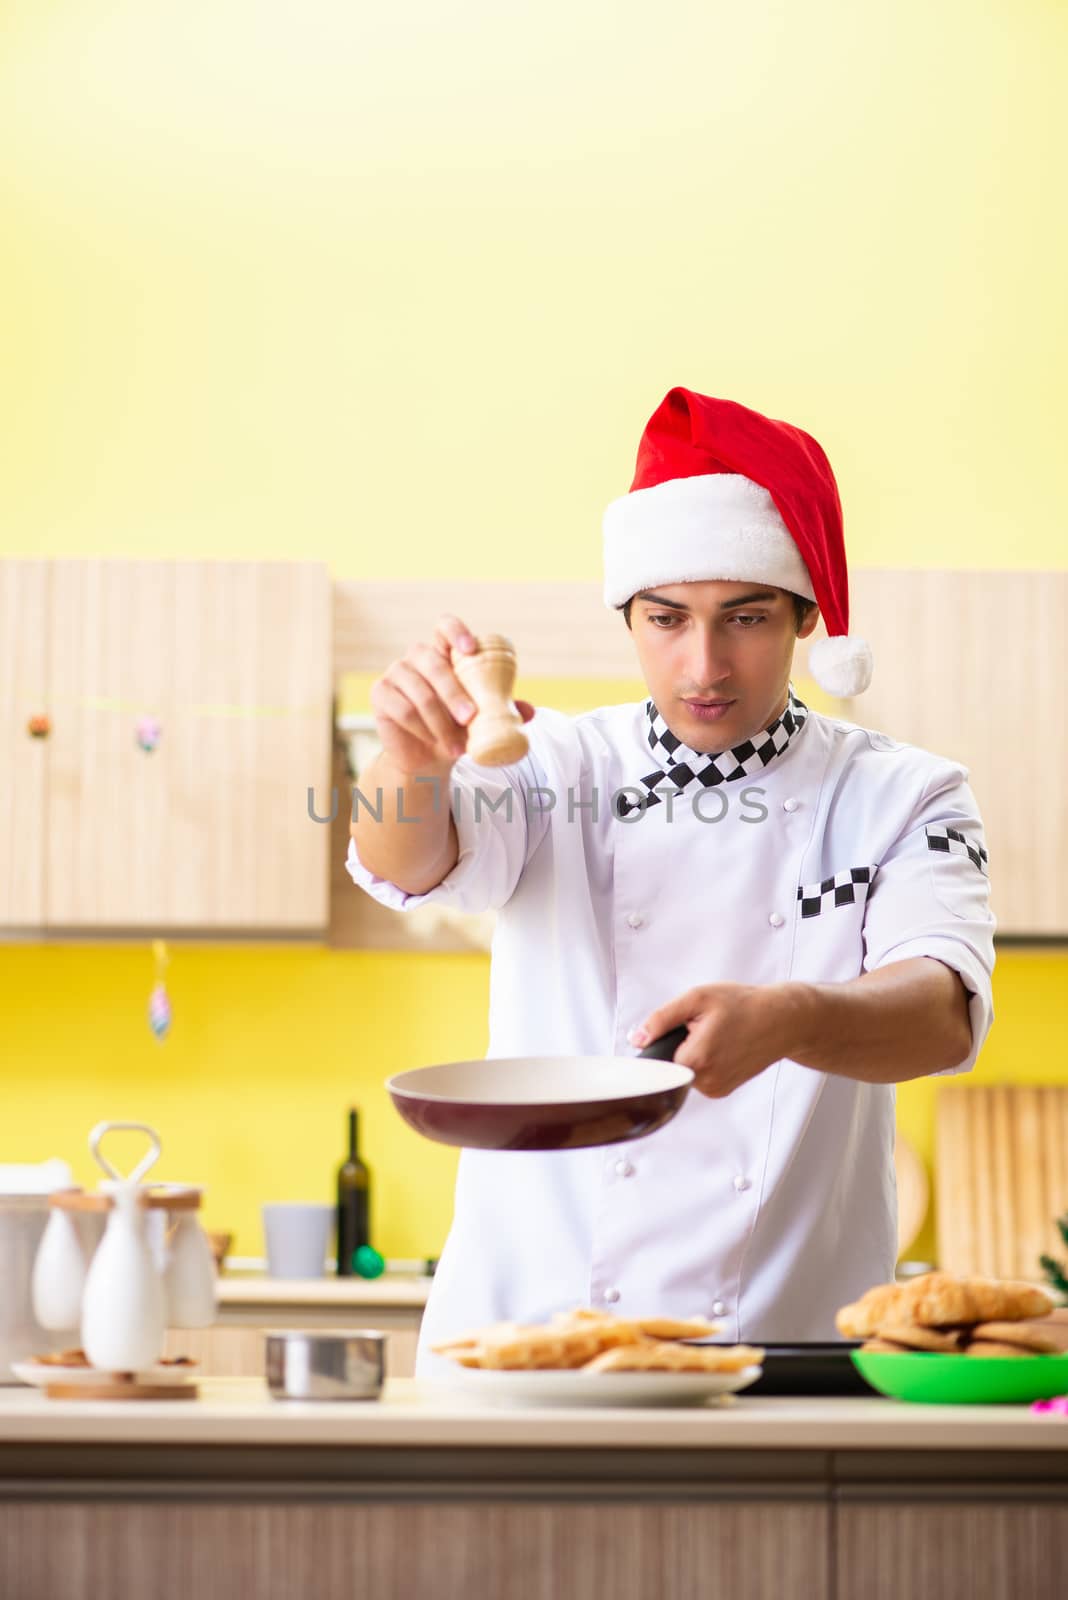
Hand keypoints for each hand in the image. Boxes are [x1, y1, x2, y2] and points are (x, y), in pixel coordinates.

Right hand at [369, 613, 534, 777]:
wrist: (428, 758)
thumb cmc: (458, 730)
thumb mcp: (483, 720)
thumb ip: (504, 710)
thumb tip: (530, 710)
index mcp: (444, 654)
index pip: (444, 626)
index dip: (455, 631)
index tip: (470, 649)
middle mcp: (417, 658)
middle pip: (432, 662)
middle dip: (454, 693)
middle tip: (470, 718)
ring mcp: (396, 673)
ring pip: (419, 692)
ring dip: (440, 722)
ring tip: (456, 746)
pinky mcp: (381, 694)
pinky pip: (402, 709)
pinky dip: (422, 729)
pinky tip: (434, 744)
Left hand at [627, 983, 797, 1098]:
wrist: (782, 1021)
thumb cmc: (743, 1005)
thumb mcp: (697, 999)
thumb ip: (661, 1019)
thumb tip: (636, 1039)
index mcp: (695, 1060)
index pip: (655, 1060)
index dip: (660, 1041)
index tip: (672, 1032)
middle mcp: (705, 1082)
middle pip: (670, 1066)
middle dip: (677, 1046)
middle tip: (700, 1027)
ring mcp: (715, 1090)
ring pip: (684, 1073)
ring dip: (691, 1054)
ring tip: (715, 1035)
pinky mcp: (722, 1091)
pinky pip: (698, 1077)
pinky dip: (703, 1063)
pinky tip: (721, 1046)